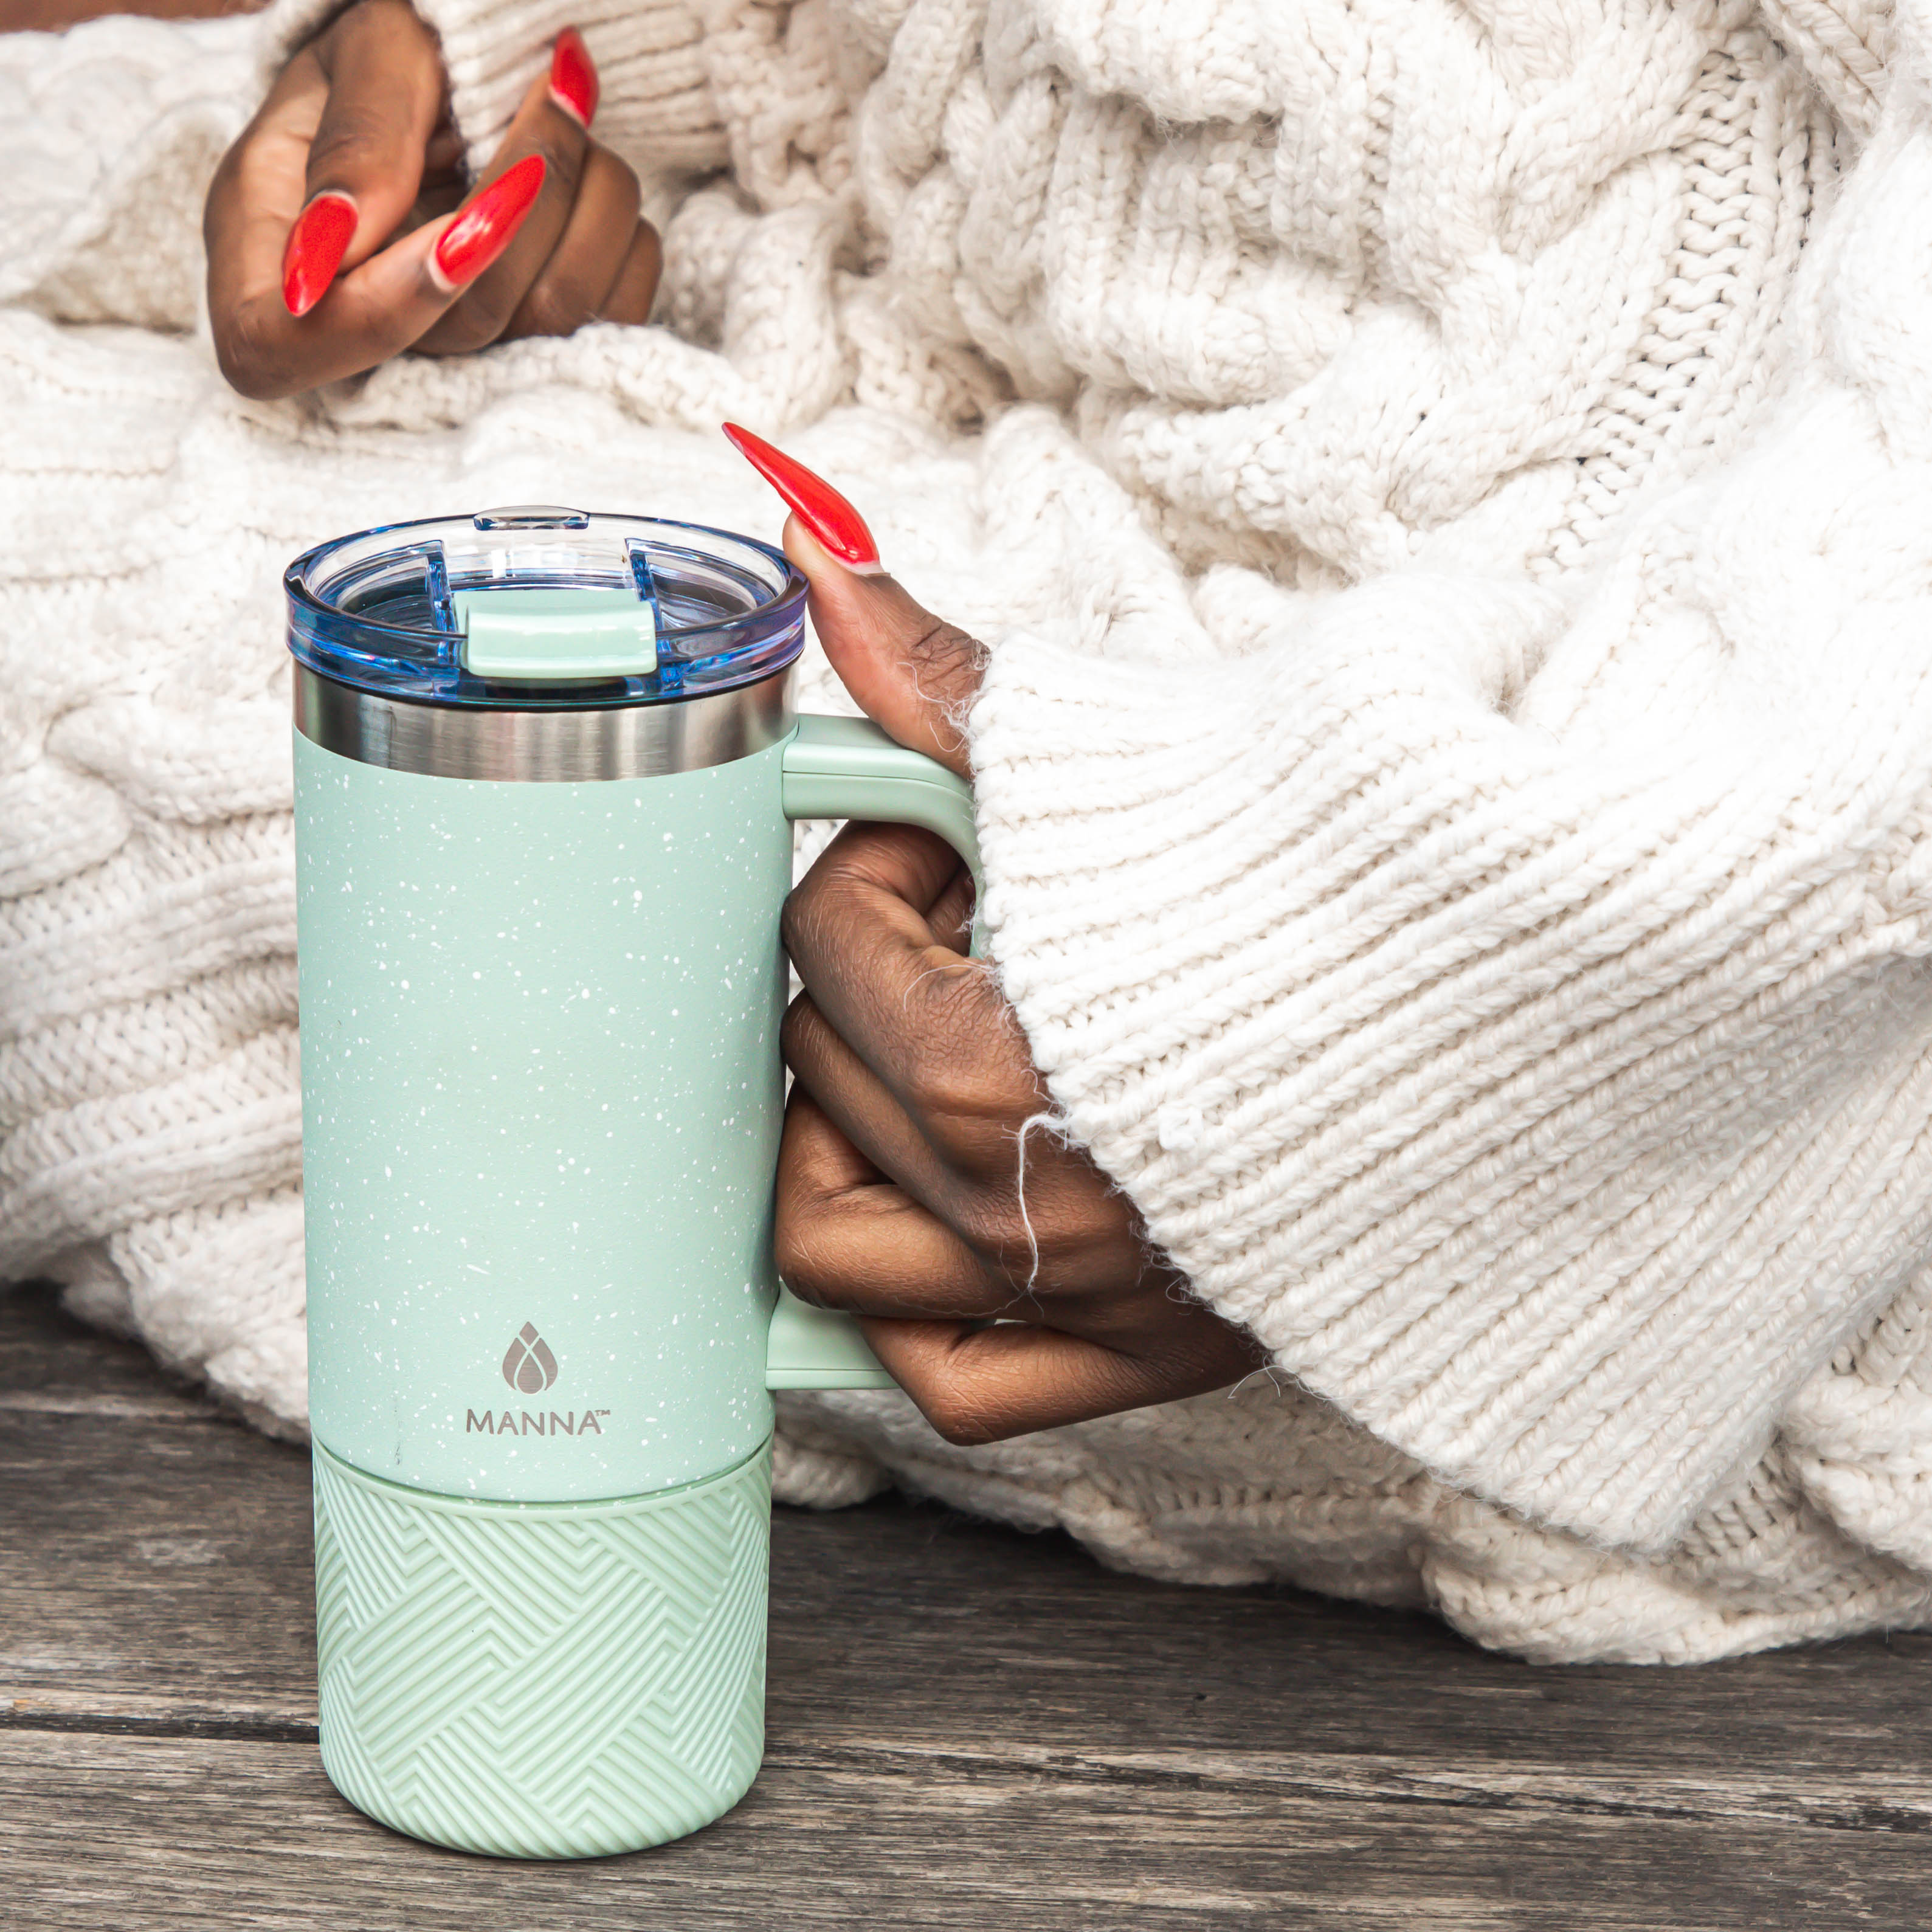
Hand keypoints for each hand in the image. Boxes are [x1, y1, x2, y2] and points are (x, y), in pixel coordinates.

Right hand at [204, 4, 660, 399]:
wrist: (453, 65)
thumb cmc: (388, 59)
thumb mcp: (362, 56)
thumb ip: (356, 139)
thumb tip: (336, 240)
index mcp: (266, 264)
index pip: (285, 349)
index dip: (382, 310)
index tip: (462, 226)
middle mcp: (364, 328)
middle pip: (462, 333)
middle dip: (523, 206)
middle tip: (549, 96)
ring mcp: (460, 349)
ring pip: (552, 325)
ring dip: (584, 203)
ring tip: (566, 113)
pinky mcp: (540, 346)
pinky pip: (612, 318)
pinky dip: (622, 236)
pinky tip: (591, 174)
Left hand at [726, 428, 1267, 1444]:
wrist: (1521, 993)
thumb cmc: (1327, 881)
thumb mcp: (1128, 764)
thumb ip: (942, 681)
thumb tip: (806, 552)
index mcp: (1007, 1067)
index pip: (831, 942)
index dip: (881, 859)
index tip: (959, 840)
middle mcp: (1036, 1211)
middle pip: (820, 1080)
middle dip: (865, 979)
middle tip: (955, 932)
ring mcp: (1089, 1303)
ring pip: (833, 1250)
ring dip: (842, 1141)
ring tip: (927, 1059)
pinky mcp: (1145, 1359)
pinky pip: (952, 1385)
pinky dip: (908, 1307)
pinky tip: (941, 1208)